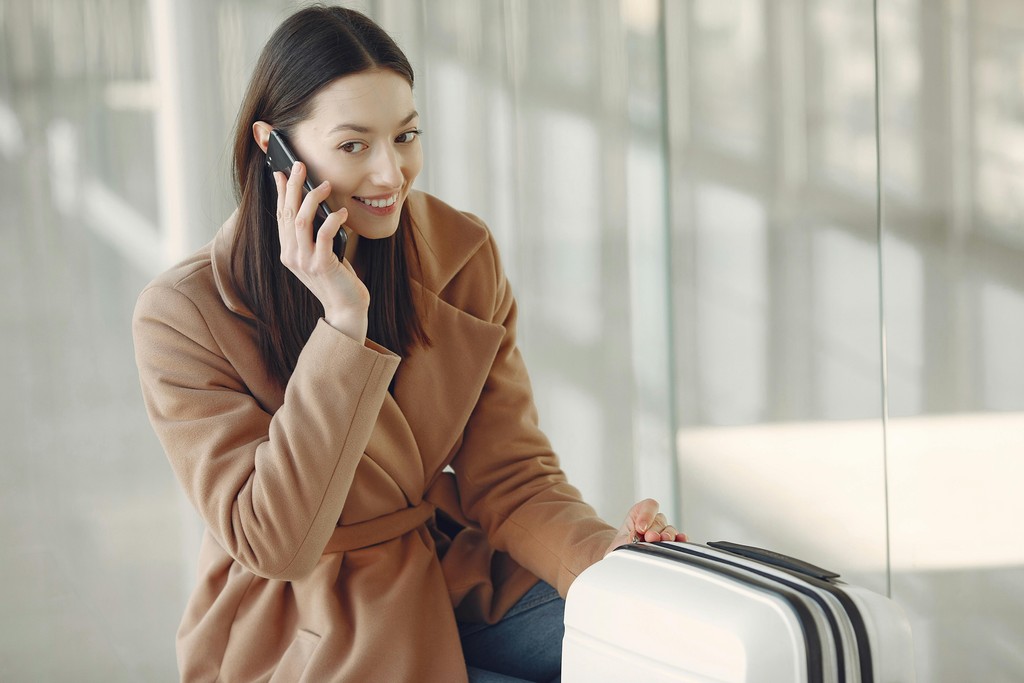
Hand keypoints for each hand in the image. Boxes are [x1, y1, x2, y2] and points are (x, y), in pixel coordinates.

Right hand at [274, 162, 368, 340]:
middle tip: (300, 165)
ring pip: (301, 221)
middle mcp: (291, 255)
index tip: (281, 172)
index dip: (280, 193)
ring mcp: (304, 261)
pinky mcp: (322, 265)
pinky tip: (342, 212)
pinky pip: (324, 235)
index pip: (281, 216)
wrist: (346, 308)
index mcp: (288, 251)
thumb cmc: (337, 279)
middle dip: (293, 186)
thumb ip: (314, 234)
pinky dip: (333, 220)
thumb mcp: (321, 253)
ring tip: (325, 185)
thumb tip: (316, 205)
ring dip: (312, 199)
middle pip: (288, 213)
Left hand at [605, 498, 686, 555]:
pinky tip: (680, 540)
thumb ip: (625, 540)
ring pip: (670, 529)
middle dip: (654, 529)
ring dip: (667, 535)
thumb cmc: (621, 550)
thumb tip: (634, 539)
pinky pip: (679, 539)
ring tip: (662, 541)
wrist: (623, 562)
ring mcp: (663, 532)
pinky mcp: (671, 543)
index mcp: (639, 514)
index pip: (648, 506)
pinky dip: (680, 539)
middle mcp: (653, 521)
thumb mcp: (618, 544)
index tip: (640, 528)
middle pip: (659, 520)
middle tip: (649, 538)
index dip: (647, 514)